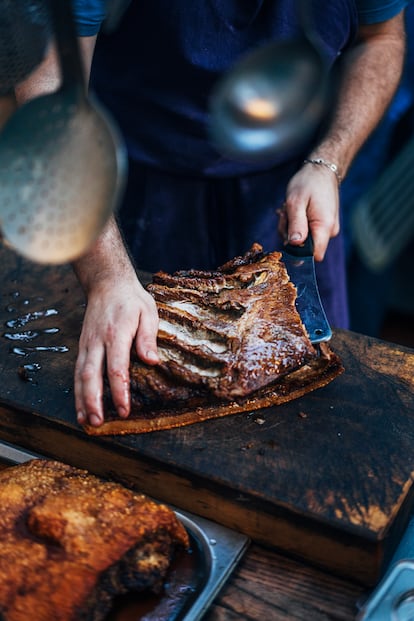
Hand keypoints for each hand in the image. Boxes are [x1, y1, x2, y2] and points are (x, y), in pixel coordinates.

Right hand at [74, 273, 158, 426]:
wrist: (107, 283)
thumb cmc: (131, 300)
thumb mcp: (148, 312)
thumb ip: (148, 337)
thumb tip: (152, 360)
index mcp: (116, 333)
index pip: (116, 367)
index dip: (119, 391)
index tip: (123, 410)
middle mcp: (98, 341)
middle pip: (91, 375)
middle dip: (94, 401)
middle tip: (98, 423)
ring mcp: (87, 345)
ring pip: (80, 376)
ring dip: (82, 400)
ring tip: (87, 422)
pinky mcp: (83, 347)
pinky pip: (77, 372)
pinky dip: (78, 392)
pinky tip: (82, 407)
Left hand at [278, 162, 339, 260]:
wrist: (321, 170)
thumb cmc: (308, 183)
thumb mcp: (296, 202)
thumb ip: (296, 224)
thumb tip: (294, 244)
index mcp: (324, 227)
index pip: (314, 255)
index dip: (298, 251)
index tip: (288, 235)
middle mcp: (329, 231)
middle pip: (305, 248)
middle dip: (290, 234)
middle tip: (286, 214)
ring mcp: (327, 228)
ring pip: (303, 239)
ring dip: (290, 226)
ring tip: (290, 209)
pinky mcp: (323, 225)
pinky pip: (306, 232)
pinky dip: (296, 223)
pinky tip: (295, 210)